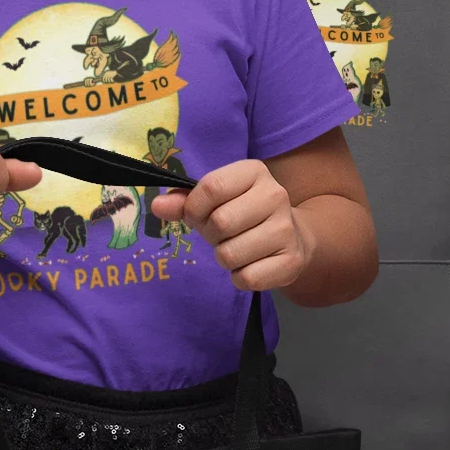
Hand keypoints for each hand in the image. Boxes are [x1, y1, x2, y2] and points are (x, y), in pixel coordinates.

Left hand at [156, 159, 306, 290]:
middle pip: (220, 222)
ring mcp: (287, 229)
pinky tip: (251, 264)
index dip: (194, 208)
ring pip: (230, 254)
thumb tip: (157, 206)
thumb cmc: (243, 213)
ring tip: (238, 248)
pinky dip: (239, 277)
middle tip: (223, 235)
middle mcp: (276, 195)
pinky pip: (247, 278)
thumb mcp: (214, 200)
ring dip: (224, 257)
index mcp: (254, 172)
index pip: (211, 187)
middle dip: (211, 235)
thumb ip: (183, 202)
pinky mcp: (292, 261)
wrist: (292, 236)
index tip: (199, 215)